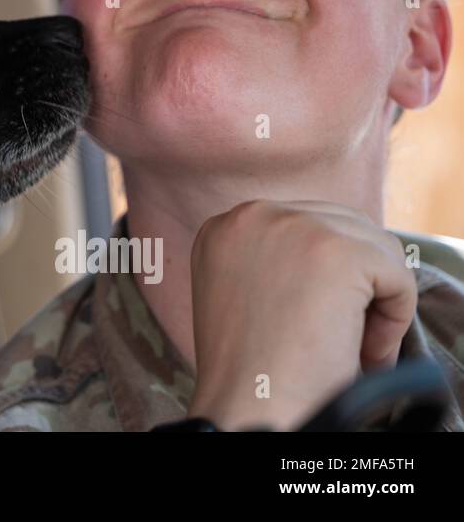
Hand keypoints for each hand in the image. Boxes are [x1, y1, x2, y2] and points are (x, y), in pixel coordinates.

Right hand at [185, 199, 416, 430]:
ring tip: (352, 347)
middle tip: (340, 339)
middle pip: (343, 228)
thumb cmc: (251, 370)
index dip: (324, 279)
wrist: (247, 406)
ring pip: (374, 247)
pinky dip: (394, 318)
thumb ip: (274, 261)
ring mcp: (293, 226)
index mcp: (224, 227)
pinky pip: (396, 274)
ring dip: (374, 300)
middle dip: (355, 284)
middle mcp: (252, 215)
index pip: (304, 226)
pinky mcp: (335, 251)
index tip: (314, 323)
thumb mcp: (243, 295)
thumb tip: (337, 259)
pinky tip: (362, 351)